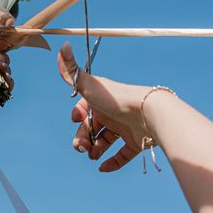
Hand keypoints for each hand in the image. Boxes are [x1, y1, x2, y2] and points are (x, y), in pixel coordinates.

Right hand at [57, 42, 151, 171]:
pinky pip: (122, 155)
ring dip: (95, 150)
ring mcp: (125, 128)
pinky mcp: (136, 142)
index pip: (84, 109)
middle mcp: (113, 112)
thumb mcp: (89, 85)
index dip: (77, 115)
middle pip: (92, 128)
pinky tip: (103, 168)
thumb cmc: (117, 98)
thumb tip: (63, 44)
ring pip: (105, 142)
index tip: (75, 119)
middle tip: (82, 147)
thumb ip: (71, 70)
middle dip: (82, 138)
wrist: (150, 114)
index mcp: (101, 99)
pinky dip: (112, 163)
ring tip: (92, 155)